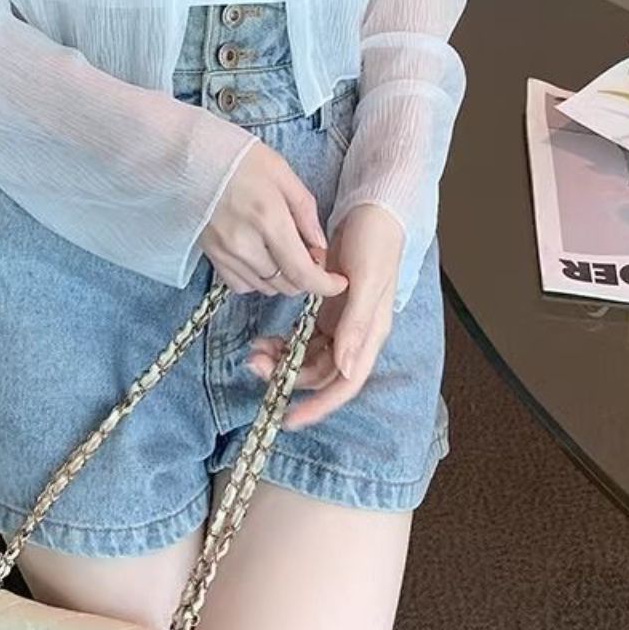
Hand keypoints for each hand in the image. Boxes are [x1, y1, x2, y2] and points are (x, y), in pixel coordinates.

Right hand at [198, 140, 349, 298]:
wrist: (188, 156)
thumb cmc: (237, 157)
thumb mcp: (281, 172)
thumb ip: (305, 210)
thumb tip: (320, 245)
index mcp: (269, 219)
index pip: (302, 272)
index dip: (326, 285)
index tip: (339, 281)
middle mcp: (245, 244)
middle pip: (286, 284)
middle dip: (307, 276)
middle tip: (310, 252)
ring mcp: (225, 253)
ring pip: (266, 287)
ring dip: (283, 277)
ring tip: (284, 249)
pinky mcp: (211, 256)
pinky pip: (242, 284)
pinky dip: (257, 278)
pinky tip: (261, 256)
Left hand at [244, 203, 405, 428]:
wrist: (372, 211)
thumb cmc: (375, 243)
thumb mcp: (367, 281)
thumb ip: (357, 325)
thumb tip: (347, 369)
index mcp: (370, 335)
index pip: (345, 383)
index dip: (319, 406)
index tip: (289, 418)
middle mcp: (356, 336)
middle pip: (321, 373)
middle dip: (288, 377)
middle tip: (254, 365)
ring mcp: (340, 324)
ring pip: (308, 357)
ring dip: (282, 360)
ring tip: (254, 352)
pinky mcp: (327, 310)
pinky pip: (303, 338)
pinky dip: (284, 342)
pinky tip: (265, 338)